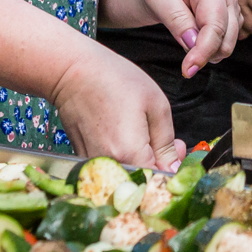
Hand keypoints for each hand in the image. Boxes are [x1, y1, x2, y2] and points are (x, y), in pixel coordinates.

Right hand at [48, 45, 186, 171]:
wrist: (72, 72)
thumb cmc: (115, 80)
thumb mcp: (156, 105)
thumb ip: (167, 144)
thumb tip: (174, 169)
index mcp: (130, 154)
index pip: (160, 180)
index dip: (174, 168)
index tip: (178, 149)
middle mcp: (110, 165)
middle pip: (143, 180)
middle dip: (159, 164)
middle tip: (165, 139)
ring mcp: (94, 164)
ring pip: (128, 174)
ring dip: (141, 159)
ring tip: (141, 131)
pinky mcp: (84, 158)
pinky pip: (112, 166)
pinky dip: (123, 156)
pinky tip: (123, 133)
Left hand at [140, 0, 241, 78]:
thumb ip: (176, 18)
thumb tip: (192, 43)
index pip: (215, 24)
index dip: (204, 50)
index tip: (188, 69)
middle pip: (226, 38)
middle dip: (205, 55)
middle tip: (184, 63)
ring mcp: (232, 6)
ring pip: (229, 43)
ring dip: (209, 53)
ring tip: (186, 43)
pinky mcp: (232, 17)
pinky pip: (227, 42)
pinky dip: (212, 49)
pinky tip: (196, 41)